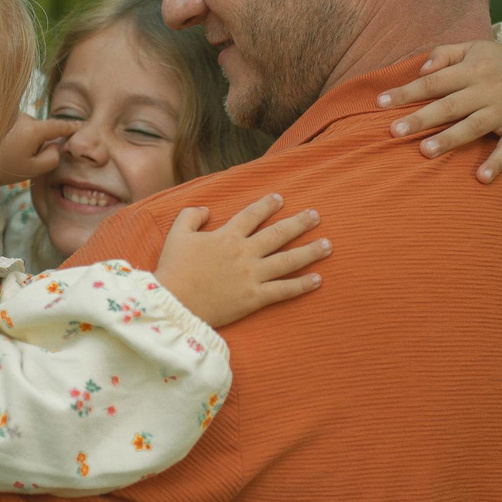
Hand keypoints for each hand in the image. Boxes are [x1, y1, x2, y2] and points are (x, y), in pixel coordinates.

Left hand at [0, 114, 78, 181]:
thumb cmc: (3, 167)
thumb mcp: (32, 170)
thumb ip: (52, 158)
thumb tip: (55, 146)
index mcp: (33, 129)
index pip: (58, 126)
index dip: (71, 127)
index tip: (81, 126)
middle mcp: (23, 117)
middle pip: (40, 129)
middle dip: (37, 143)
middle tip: (22, 161)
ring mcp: (10, 115)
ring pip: (26, 129)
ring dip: (23, 141)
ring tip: (7, 156)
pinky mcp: (0, 117)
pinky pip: (14, 127)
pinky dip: (12, 137)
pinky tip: (0, 148)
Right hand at [154, 193, 328, 327]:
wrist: (174, 301)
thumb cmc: (173, 269)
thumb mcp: (176, 235)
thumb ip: (191, 216)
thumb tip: (207, 210)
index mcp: (227, 236)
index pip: (252, 215)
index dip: (267, 205)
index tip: (280, 199)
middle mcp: (244, 253)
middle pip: (278, 234)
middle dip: (299, 223)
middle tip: (316, 216)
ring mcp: (252, 276)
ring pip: (288, 260)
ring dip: (310, 251)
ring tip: (328, 245)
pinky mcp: (254, 297)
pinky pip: (283, 290)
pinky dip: (301, 285)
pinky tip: (317, 279)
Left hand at [378, 36, 501, 181]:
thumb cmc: (497, 62)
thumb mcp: (473, 48)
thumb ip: (445, 54)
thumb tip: (420, 70)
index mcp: (473, 68)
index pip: (434, 80)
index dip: (407, 91)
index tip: (380, 103)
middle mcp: (488, 88)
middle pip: (450, 104)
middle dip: (422, 117)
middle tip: (394, 131)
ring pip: (475, 125)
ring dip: (451, 139)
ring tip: (426, 151)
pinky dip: (497, 162)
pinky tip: (481, 178)